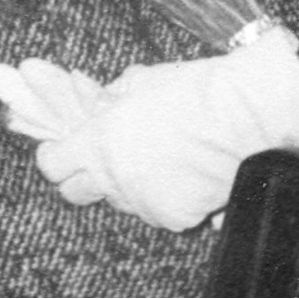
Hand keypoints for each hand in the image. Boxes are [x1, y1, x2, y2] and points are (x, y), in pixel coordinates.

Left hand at [0, 28, 298, 231]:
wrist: (247, 115)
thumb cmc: (194, 88)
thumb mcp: (143, 80)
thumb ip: (111, 98)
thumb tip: (97, 104)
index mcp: (98, 139)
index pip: (51, 161)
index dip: (55, 150)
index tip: (64, 140)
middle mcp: (112, 177)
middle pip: (72, 190)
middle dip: (81, 171)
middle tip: (100, 151)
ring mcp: (140, 201)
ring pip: (116, 197)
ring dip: (124, 179)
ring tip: (151, 151)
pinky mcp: (171, 217)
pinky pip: (152, 208)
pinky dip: (160, 191)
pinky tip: (179, 168)